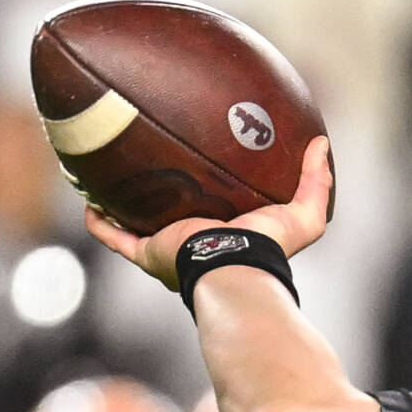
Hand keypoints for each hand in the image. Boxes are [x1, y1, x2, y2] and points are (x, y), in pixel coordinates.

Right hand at [84, 135, 334, 290]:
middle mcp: (194, 243)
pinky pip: (114, 237)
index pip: (215, 214)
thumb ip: (316, 180)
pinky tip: (88, 201)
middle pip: (172, 218)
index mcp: (225, 235)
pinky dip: (99, 222)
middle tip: (154, 168)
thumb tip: (323, 143)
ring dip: (121, 207)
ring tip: (110, 180)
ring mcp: (167, 249)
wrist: (237, 268)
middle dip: (162, 198)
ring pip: (137, 226)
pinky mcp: (148, 253)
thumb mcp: (304, 214)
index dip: (208, 195)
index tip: (203, 171)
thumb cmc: (270, 248)